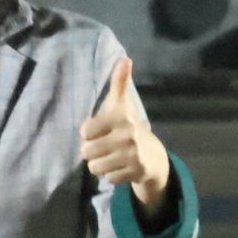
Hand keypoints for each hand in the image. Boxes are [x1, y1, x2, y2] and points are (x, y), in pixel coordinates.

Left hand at [79, 58, 170, 209]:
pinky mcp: (136, 172)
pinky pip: (107, 178)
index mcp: (121, 118)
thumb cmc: (127, 127)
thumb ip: (119, 83)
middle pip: (86, 152)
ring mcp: (133, 155)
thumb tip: (125, 59)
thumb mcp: (121, 105)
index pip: (84, 131)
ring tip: (112, 158)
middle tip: (105, 147)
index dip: (88, 134)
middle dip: (92, 152)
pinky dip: (110, 176)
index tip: (99, 131)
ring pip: (94, 168)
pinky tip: (121, 167)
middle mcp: (128, 135)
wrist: (152, 155)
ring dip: (99, 165)